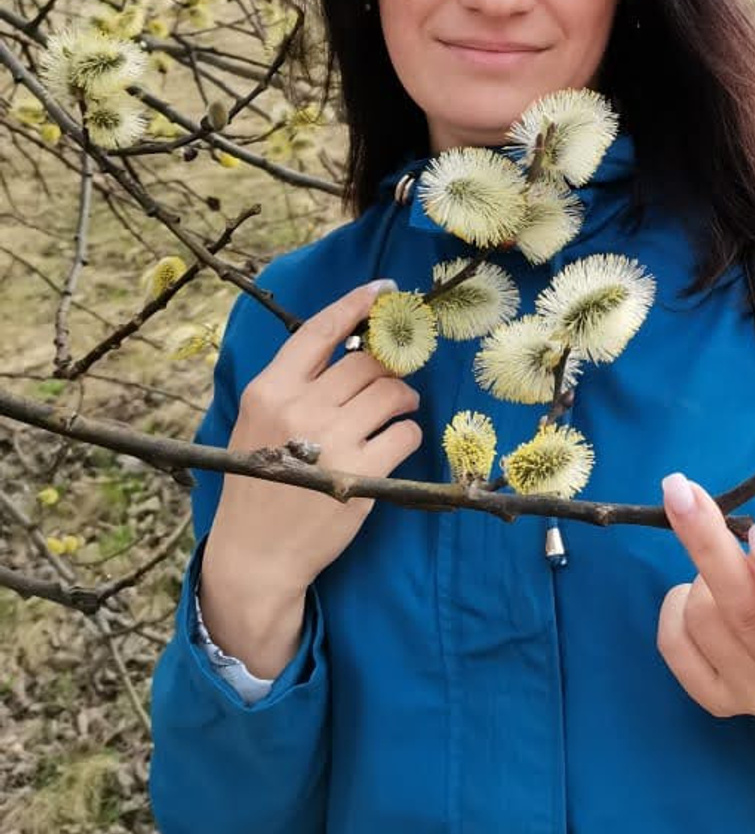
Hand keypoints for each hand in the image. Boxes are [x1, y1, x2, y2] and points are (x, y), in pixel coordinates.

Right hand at [203, 278, 423, 603]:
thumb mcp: (258, 421)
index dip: (357, 304)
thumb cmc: (261, 481)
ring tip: (398, 410)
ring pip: (393, 392)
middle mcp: (299, 408)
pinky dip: (408, 433)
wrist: (256, 555)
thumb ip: (297, 383)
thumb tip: (354, 343)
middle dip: (389, 367)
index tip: (386, 290)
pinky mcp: (361, 473)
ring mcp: (332, 441)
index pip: (320, 331)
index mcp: (269, 390)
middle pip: (367, 362)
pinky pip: (406, 433)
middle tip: (392, 381)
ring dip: (405, 398)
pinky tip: (393, 443)